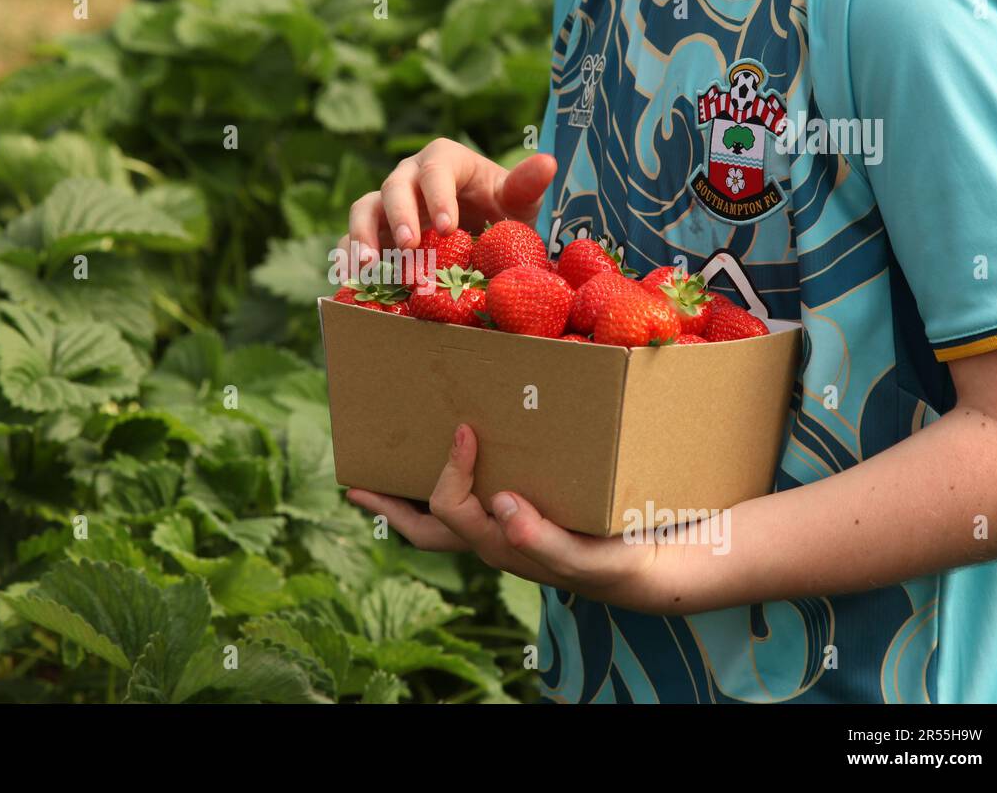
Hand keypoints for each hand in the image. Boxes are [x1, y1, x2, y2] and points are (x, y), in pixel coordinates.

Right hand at [341, 138, 555, 258]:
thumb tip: (548, 163)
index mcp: (444, 161)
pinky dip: (348, 258)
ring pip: (363, 208)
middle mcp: (409, 177)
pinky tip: (352, 282)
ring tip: (368, 265)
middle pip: (394, 186)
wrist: (482, 232)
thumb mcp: (517, 200)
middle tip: (410, 246)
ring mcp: (386, 204)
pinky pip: (351, 239)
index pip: (436, 169)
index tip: (449, 227)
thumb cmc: (500, 210)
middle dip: (400, 216)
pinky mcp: (373, 232)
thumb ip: (526, 184)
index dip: (438, 196)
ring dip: (362, 235)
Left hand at [346, 424, 666, 607]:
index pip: (452, 508)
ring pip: (443, 521)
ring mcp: (502, 533)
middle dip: (388, 507)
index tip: (464, 430)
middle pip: (425, 530)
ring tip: (389, 468)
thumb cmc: (613, 559)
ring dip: (412, 498)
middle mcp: (491, 540)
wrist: (640, 567)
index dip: (450, 470)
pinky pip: (472, 506)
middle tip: (355, 485)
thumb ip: (542, 538)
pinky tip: (461, 461)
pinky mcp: (519, 521)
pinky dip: (455, 485)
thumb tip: (500, 505)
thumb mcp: (585, 554)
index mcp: (499, 545)